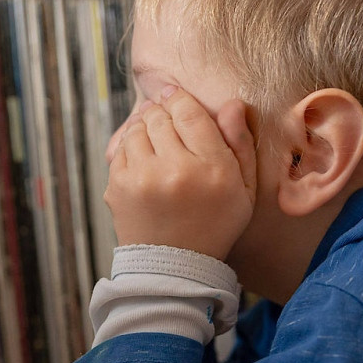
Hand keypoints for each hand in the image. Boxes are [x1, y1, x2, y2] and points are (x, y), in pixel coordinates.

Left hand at [105, 87, 256, 260]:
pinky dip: (131, 148)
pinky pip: (121, 149)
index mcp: (211, 169)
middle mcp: (175, 170)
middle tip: (166, 117)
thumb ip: (240, 144)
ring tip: (156, 141)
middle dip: (162, 111)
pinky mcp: (118, 187)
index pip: (190, 113)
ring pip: (137, 128)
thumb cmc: (214, 224)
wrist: (174, 267)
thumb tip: (233, 104)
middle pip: (160, 116)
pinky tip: (144, 161)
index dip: (180, 98)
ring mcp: (142, 179)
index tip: (174, 95)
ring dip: (145, 127)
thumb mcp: (244, 189)